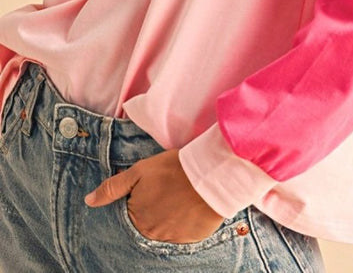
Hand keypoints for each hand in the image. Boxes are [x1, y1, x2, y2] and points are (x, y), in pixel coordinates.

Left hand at [84, 148, 225, 244]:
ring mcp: (174, 238)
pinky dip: (186, 221)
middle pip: (149, 223)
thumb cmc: (172, 169)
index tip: (153, 188)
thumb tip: (88, 201)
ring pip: (166, 228)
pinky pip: (184, 233)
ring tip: (180, 195)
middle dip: (155, 208)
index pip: (132, 214)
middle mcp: (153, 234)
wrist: (209, 174)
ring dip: (170, 215)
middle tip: (168, 190)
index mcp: (138, 218)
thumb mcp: (139, 172)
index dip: (141, 199)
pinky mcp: (193, 239)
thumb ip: (112, 188)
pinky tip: (191, 205)